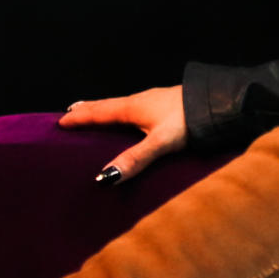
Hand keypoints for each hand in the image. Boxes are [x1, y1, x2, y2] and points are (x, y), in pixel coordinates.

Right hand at [58, 86, 186, 182]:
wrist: (219, 103)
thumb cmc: (191, 120)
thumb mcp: (161, 142)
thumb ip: (135, 159)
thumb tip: (105, 177)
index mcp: (133, 108)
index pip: (98, 113)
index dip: (79, 119)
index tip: (60, 122)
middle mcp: (140, 100)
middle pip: (106, 105)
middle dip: (88, 110)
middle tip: (70, 112)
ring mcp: (154, 100)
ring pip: (121, 104)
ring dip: (104, 109)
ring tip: (96, 112)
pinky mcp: (167, 104)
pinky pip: (135, 106)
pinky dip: (122, 111)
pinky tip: (133, 115)